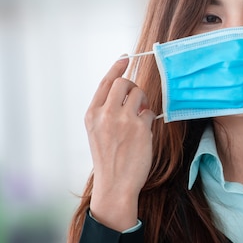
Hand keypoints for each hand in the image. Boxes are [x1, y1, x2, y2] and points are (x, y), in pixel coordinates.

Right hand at [85, 57, 155, 230]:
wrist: (115, 184)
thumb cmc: (109, 159)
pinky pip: (150, 112)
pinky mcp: (140, 127)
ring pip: (139, 94)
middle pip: (124, 82)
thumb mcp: (98, 132)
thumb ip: (108, 111)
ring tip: (138, 120)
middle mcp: (105, 114)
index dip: (117, 67)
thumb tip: (129, 93)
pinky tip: (143, 135)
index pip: (106, 82)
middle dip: (132, 87)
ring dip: (142, 103)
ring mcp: (123, 119)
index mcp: (92, 114)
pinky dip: (149, 120)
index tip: (125, 57)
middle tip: (135, 100)